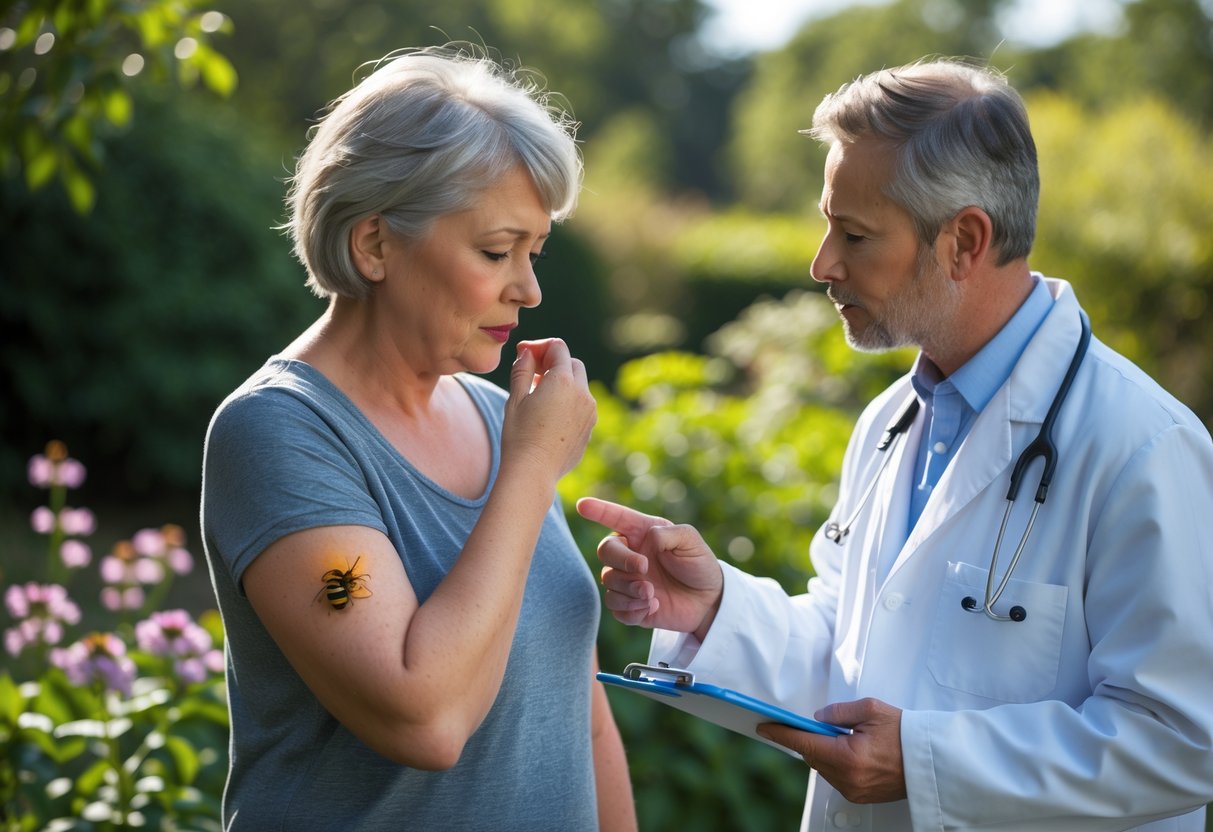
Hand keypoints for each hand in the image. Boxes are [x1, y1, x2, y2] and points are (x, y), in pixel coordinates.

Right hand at [502, 339, 595, 481]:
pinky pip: (582, 406)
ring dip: (562, 383)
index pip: (557, 348)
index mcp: (562, 381)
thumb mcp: (515, 399)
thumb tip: (527, 352)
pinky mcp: (590, 428)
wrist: (533, 472)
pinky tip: (549, 415)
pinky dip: (569, 401)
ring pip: (579, 385)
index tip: (524, 353)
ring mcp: (590, 412)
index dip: (539, 346)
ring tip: (538, 396)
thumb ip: (522, 370)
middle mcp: (582, 393)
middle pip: (572, 364)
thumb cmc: (519, 436)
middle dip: (553, 363)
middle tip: (532, 374)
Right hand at [575, 497, 722, 638]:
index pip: (616, 518)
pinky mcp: (630, 605)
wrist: (709, 601)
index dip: (599, 510)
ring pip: (608, 581)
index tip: (583, 504)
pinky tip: (652, 607)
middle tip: (644, 568)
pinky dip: (631, 609)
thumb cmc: (699, 565)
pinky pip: (615, 607)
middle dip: (622, 560)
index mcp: (643, 533)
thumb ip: (668, 533)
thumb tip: (648, 539)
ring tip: (652, 593)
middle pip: (606, 551)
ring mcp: (628, 580)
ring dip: (629, 588)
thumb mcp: (690, 541)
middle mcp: (631, 554)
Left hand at [757, 698, 905, 804]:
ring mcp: (854, 790)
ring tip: (847, 737)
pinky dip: (836, 762)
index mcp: (848, 758)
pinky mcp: (860, 795)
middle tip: (821, 723)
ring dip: (825, 750)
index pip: (804, 743)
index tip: (766, 727)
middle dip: (810, 738)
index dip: (782, 734)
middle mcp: (848, 779)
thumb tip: (819, 718)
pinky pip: (836, 776)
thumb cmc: (906, 735)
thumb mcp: (871, 710)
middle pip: (812, 755)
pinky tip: (852, 751)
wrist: (930, 761)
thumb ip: (839, 712)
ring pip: (823, 767)